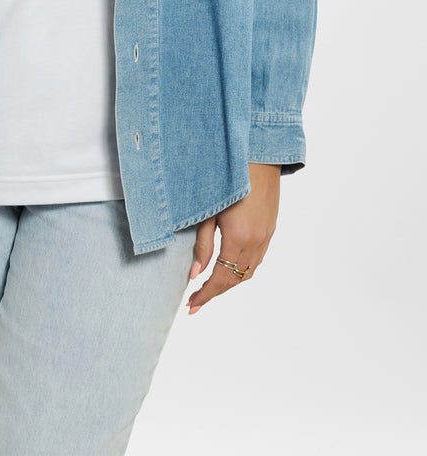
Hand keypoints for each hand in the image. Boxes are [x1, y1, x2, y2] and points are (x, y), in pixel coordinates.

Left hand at [185, 163, 280, 314]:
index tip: (191, 304)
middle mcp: (256, 242)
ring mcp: (266, 237)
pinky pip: (257, 259)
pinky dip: (242, 270)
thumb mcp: (209, 211)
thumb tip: (195, 274)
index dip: (205, 294)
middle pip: (235, 280)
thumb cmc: (228, 179)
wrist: (259, 157)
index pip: (221, 278)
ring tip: (209, 287)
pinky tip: (229, 267)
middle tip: (195, 301)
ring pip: (248, 272)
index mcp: (238, 239)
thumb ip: (203, 244)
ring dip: (229, 283)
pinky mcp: (270, 229)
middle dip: (215, 293)